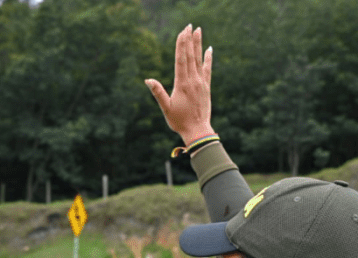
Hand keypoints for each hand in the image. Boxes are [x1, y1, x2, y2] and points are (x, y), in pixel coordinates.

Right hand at [145, 24, 214, 144]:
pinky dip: (208, 59)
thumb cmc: (179, 121)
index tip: (182, 32)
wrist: (198, 131)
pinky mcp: (206, 87)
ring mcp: (201, 83)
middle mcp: (193, 80)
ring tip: (199, 31)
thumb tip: (148, 80)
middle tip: (189, 25)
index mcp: (182, 83)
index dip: (181, 45)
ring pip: (199, 59)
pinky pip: (207, 69)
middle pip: (190, 56)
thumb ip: (158, 93)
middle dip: (189, 40)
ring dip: (198, 44)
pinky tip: (209, 49)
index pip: (181, 59)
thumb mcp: (166, 108)